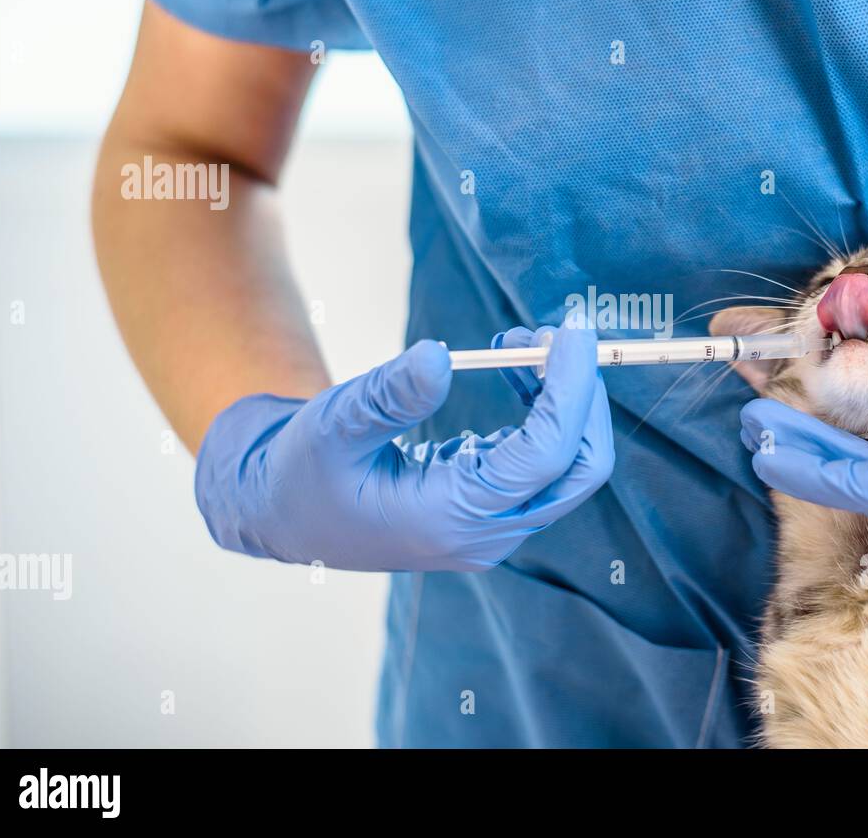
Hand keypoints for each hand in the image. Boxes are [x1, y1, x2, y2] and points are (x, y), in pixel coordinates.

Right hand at [194, 325, 613, 570]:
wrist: (284, 514)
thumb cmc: (303, 471)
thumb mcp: (333, 426)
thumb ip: (388, 396)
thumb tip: (439, 356)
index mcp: (450, 519)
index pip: (545, 456)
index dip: (572, 390)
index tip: (574, 332)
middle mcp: (484, 534)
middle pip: (580, 471)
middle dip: (583, 397)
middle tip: (559, 334)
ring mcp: (491, 529)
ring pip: (567, 468)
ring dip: (564, 400)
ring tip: (523, 341)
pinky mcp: (489, 512)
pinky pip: (542, 465)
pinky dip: (544, 413)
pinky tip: (514, 370)